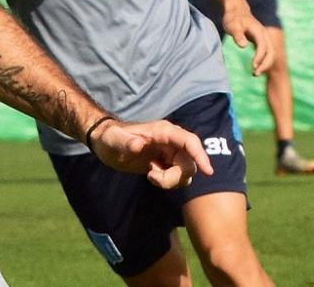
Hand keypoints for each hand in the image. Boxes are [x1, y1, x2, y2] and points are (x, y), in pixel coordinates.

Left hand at [89, 118, 213, 188]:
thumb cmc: (109, 138)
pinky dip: (168, 182)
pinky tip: (151, 175)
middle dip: (175, 176)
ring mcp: (170, 153)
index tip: (208, 171)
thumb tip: (139, 145)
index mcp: (163, 132)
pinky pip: (178, 177)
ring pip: (185, 172)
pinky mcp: (167, 164)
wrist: (105, 143)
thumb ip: (126, 142)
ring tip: (150, 175)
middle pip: (189, 163)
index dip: (200, 155)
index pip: (189, 142)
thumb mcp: (114, 139)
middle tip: (152, 177)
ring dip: (171, 180)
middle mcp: (171, 142)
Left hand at [222, 9, 274, 75]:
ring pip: (271, 53)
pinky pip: (266, 53)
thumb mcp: (232, 25)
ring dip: (265, 64)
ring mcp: (264, 38)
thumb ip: (237, 35)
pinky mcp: (261, 41)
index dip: (259, 57)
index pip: (263, 46)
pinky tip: (256, 68)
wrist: (236, 11)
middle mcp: (264, 35)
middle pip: (271, 52)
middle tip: (255, 74)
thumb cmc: (233, 18)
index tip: (253, 66)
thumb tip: (244, 46)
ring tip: (255, 74)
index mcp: (259, 31)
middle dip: (265, 64)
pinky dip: (263, 61)